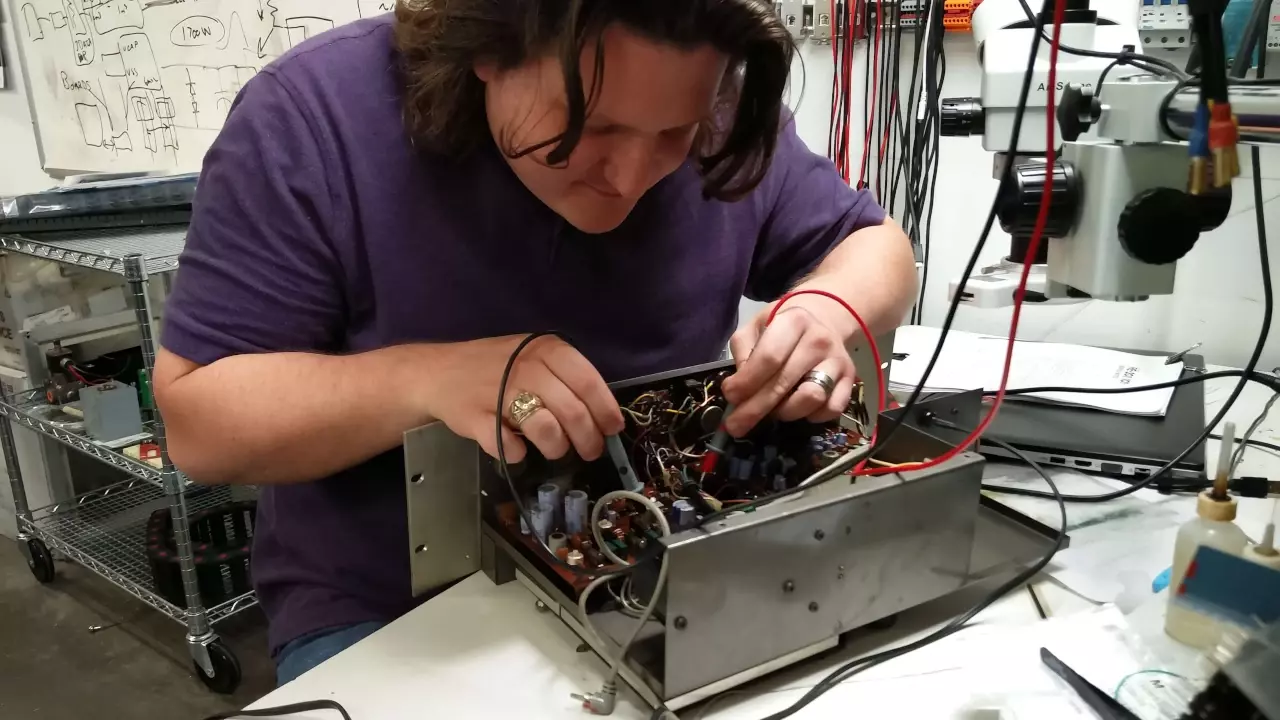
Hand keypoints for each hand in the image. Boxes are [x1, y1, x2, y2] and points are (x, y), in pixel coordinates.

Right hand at [421, 335, 623, 462]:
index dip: (606, 409)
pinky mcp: (475, 417)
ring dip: (557, 447)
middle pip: (571, 410)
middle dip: (588, 438)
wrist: (438, 373)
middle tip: (590, 451)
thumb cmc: (497, 367)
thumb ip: (566, 377)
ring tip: (556, 451)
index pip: (587, 380)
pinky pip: (507, 445)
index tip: (613, 429)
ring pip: (546, 429)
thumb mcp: (533, 356)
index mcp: (544, 349)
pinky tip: (518, 450)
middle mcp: (525, 366)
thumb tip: (604, 414)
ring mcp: (498, 392)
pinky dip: (517, 453)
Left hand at [720, 303, 855, 436]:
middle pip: (784, 383)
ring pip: (811, 398)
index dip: (747, 382)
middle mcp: (819, 341)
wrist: (824, 320)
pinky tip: (797, 409)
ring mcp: (837, 362)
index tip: (730, 396)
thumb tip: (739, 386)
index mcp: (794, 321)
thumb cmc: (783, 326)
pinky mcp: (851, 380)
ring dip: (785, 412)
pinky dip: (812, 417)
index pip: (769, 358)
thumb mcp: (755, 326)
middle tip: (735, 426)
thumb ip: (743, 351)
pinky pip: (831, 409)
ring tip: (771, 411)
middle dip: (755, 409)